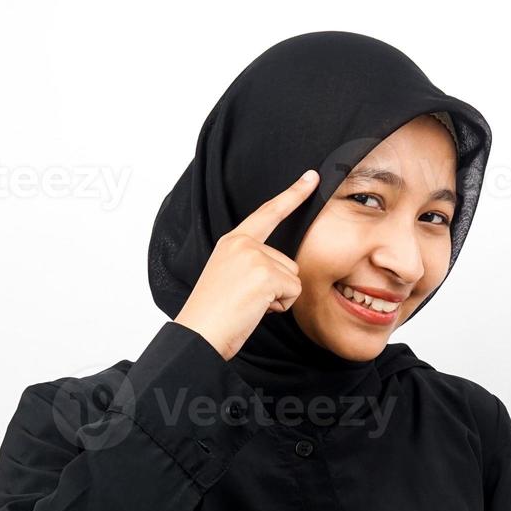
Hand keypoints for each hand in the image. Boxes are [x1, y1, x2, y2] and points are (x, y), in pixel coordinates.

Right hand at [174, 169, 318, 360]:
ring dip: (279, 297)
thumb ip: (253, 263)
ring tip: (249, 305)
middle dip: (277, 286)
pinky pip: (294, 291)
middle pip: (288, 261)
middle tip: (247, 300)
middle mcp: (243, 243)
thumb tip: (285, 271)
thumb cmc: (214, 313)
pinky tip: (256, 309)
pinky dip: (280, 306)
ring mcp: (254, 256)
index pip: (268, 212)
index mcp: (233, 241)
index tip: (311, 177)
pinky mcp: (265, 274)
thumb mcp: (230, 276)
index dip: (292, 195)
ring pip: (293, 277)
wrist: (199, 332)